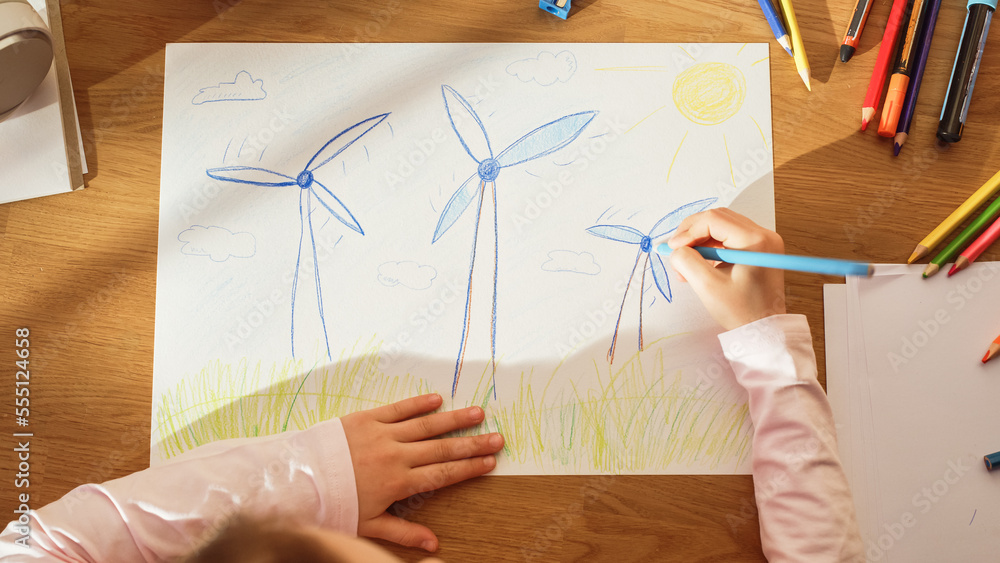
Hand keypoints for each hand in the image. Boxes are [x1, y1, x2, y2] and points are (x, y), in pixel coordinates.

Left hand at [340, 393, 502, 551]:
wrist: (297, 479)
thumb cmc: (333, 505)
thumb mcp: (368, 525)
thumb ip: (403, 533)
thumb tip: (434, 545)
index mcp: (398, 482)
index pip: (442, 474)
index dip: (468, 468)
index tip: (490, 463)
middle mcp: (395, 456)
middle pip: (442, 449)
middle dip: (473, 444)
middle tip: (497, 438)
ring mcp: (381, 434)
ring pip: (426, 426)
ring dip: (454, 420)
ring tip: (478, 413)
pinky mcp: (366, 419)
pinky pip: (398, 409)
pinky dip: (418, 404)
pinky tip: (437, 399)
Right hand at [666, 208, 785, 330]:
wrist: (765, 330)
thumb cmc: (742, 312)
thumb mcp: (708, 287)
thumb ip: (686, 262)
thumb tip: (675, 249)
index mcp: (756, 241)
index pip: (714, 219)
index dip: (688, 231)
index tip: (672, 248)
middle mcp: (763, 235)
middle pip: (718, 219)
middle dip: (692, 233)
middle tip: (676, 251)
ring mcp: (763, 242)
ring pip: (721, 227)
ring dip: (699, 241)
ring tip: (686, 263)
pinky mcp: (758, 250)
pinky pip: (728, 239)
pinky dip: (710, 248)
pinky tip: (699, 265)